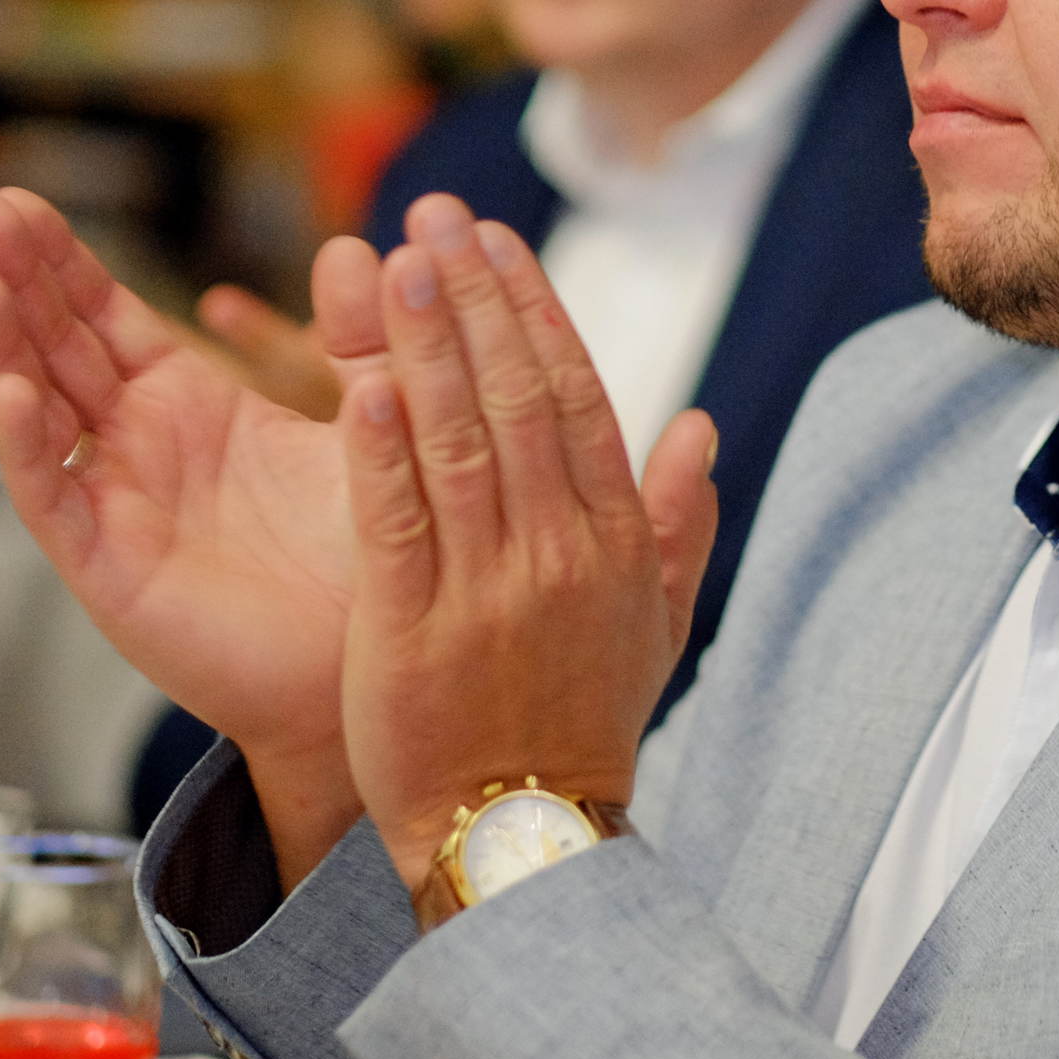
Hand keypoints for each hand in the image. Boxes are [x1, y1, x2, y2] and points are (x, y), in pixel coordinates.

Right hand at [0, 190, 388, 872]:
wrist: (373, 664)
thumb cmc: (368, 550)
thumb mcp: (373, 419)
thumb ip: (363, 338)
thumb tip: (356, 244)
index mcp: (191, 404)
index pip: (107, 316)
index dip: (63, 261)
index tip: (18, 201)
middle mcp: (139, 446)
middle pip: (59, 347)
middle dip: (20, 280)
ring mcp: (115, 504)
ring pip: (40, 412)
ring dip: (4, 349)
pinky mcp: (111, 567)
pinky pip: (58, 499)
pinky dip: (30, 446)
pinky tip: (13, 394)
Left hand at [333, 194, 717, 893]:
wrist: (525, 841)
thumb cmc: (584, 725)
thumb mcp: (658, 627)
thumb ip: (679, 524)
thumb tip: (699, 428)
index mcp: (614, 539)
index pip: (575, 397)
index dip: (534, 311)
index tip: (498, 241)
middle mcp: (558, 551)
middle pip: (515, 397)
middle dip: (475, 298)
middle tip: (436, 218)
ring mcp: (487, 590)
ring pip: (456, 442)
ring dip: (425, 345)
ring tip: (395, 263)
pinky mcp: (412, 632)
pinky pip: (397, 524)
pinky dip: (379, 452)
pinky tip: (359, 382)